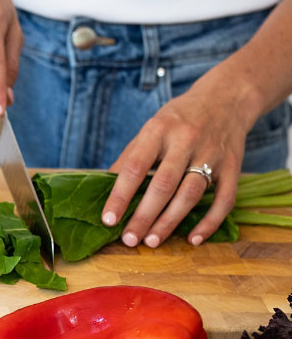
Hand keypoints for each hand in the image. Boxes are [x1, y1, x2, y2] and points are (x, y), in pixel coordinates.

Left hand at [101, 64, 257, 247]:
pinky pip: (224, 199)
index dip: (120, 196)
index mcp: (159, 129)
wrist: (227, 97)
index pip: (136, 167)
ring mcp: (212, 154)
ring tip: (152, 241)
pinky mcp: (233, 167)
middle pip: (163, 185)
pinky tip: (193, 240)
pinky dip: (210, 222)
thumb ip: (130, 157)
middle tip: (129, 239)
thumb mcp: (151, 128)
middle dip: (144, 216)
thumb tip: (105, 189)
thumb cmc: (180, 119)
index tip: (108, 220)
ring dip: (170, 222)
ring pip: (190, 194)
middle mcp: (186, 140)